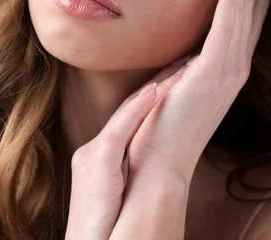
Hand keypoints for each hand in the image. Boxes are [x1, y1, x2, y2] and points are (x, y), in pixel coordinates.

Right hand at [64, 55, 192, 239]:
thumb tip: (146, 162)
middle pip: (130, 108)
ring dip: (159, 88)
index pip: (130, 118)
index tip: (177, 75)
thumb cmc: (104, 228)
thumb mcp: (116, 194)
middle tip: (186, 58)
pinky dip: (140, 110)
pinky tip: (157, 91)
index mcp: (99, 156)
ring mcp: (93, 155)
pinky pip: (121, 130)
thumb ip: (126, 170)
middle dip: (160, 81)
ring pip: (128, 113)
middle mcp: (94, 150)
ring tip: (184, 66)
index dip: (154, 94)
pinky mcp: (98, 164)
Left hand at [126, 0, 270, 180]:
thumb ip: (183, 68)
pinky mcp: (214, 70)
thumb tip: (183, 55)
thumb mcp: (173, 87)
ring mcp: (227, 67)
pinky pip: (227, 21)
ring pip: (243, 4)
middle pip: (251, 1)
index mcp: (221, 64)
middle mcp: (232, 62)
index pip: (241, 13)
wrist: (157, 163)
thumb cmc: (159, 127)